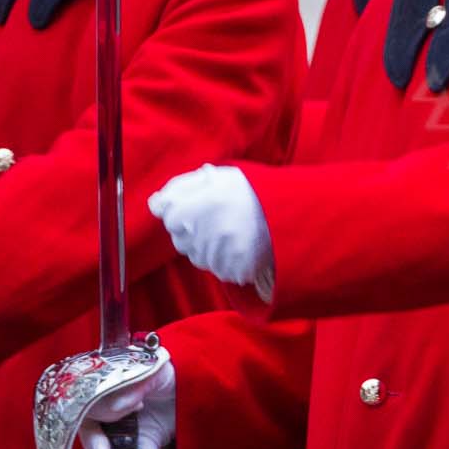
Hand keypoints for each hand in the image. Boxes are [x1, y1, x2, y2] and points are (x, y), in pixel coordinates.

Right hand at [68, 361, 174, 448]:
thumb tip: (116, 405)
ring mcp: (129, 431)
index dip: (92, 425)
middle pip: (92, 434)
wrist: (200, 381)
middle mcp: (114, 414)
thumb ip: (136, 384)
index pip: (89, 409)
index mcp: (110, 391)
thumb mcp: (156, 370)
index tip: (104, 434)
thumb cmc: (170, 371)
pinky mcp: (148, 443)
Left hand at [150, 164, 272, 295]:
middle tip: (220, 215)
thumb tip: (154, 202)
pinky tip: (239, 243)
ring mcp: (214, 256)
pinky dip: (223, 258)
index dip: (183, 207)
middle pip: (179, 238)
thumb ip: (181, 186)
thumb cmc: (255, 191)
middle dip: (193, 227)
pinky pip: (214, 267)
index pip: (168, 214)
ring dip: (207, 244)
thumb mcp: (220, 176)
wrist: (293, 214)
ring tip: (232, 229)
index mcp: (194, 208)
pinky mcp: (228, 271)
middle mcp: (199, 235)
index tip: (201, 203)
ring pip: (196, 254)